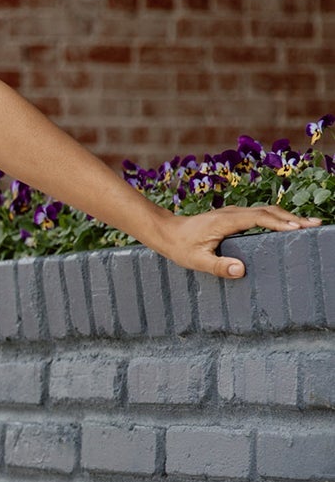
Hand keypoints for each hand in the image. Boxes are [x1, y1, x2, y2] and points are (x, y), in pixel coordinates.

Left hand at [153, 205, 323, 278]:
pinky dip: (277, 218)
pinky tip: (288, 225)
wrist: (167, 231)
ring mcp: (234, 213)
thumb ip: (219, 266)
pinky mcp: (234, 217)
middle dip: (292, 218)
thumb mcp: (197, 261)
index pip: (259, 218)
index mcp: (227, 221)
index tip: (297, 228)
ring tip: (309, 224)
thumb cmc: (181, 247)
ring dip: (287, 216)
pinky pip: (260, 215)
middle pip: (269, 211)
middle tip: (314, 225)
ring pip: (266, 211)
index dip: (279, 223)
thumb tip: (242, 270)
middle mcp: (233, 213)